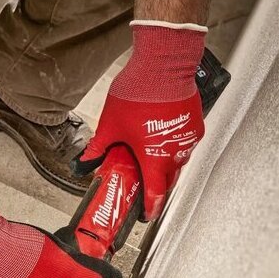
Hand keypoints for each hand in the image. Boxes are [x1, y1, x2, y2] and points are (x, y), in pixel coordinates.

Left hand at [72, 20, 206, 220]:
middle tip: (143, 181)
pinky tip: (159, 134)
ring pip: (177, 161)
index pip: (155, 194)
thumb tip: (83, 162)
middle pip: (168, 180)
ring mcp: (188, 139)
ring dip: (165, 162)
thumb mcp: (110, 124)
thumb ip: (97, 148)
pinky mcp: (195, 124)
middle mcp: (176, 153)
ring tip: (148, 153)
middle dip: (156, 184)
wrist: (163, 64)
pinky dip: (173, 145)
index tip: (146, 213)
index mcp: (155, 159)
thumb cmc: (141, 91)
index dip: (150, 207)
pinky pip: (185, 143)